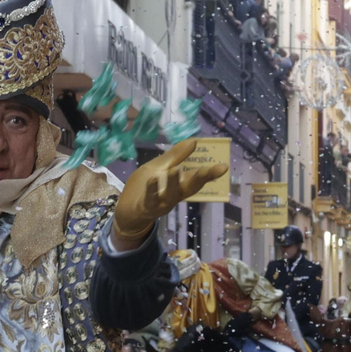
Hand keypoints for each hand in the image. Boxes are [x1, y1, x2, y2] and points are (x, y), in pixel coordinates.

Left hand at [111, 139, 226, 250]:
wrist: (126, 210)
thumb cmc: (145, 187)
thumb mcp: (159, 168)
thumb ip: (175, 156)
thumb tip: (194, 141)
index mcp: (178, 185)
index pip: (197, 178)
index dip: (210, 173)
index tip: (224, 166)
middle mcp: (174, 196)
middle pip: (189, 188)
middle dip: (201, 179)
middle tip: (212, 169)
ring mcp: (160, 203)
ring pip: (170, 194)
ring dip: (174, 183)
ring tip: (177, 169)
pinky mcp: (146, 207)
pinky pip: (150, 198)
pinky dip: (152, 189)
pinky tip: (153, 179)